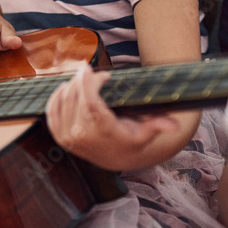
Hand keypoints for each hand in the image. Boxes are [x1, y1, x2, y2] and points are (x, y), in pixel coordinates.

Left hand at [45, 65, 198, 170]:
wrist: (116, 159)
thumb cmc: (131, 141)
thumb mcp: (145, 133)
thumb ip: (158, 125)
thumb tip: (176, 125)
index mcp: (102, 132)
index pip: (90, 102)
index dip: (87, 82)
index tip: (89, 68)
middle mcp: (82, 135)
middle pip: (75, 96)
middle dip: (82, 80)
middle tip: (94, 73)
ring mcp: (68, 137)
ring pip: (63, 100)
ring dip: (70, 85)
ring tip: (83, 80)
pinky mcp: (59, 136)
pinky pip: (52, 111)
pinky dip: (56, 97)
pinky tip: (65, 88)